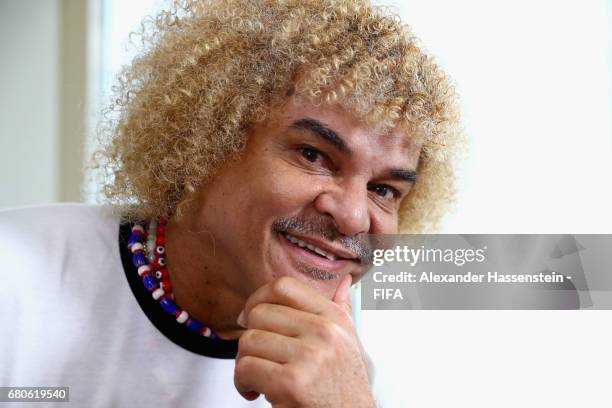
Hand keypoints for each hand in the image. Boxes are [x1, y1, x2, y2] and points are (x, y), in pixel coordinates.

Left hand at [233, 275, 374, 407]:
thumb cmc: (345, 388)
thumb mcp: (349, 343)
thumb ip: (342, 310)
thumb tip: (342, 281)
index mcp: (333, 318)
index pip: (284, 286)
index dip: (257, 298)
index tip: (250, 317)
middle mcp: (324, 332)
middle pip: (259, 313)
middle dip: (249, 337)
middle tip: (257, 356)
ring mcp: (309, 356)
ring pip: (248, 341)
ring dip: (244, 363)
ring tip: (257, 377)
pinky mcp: (292, 382)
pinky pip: (245, 368)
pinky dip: (241, 383)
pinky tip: (254, 391)